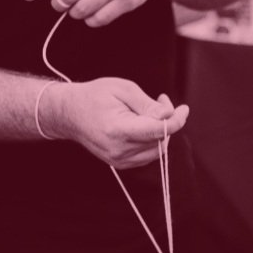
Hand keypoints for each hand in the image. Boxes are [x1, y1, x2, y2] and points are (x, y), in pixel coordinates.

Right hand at [46, 78, 186, 167]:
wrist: (68, 113)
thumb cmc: (94, 96)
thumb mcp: (123, 90)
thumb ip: (147, 105)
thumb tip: (168, 115)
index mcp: (118, 130)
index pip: (158, 131)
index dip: (176, 120)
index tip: (184, 108)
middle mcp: (119, 150)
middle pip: (160, 140)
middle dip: (168, 120)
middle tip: (160, 100)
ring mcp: (118, 160)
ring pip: (156, 150)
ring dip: (161, 131)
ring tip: (150, 110)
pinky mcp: (120, 163)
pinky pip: (147, 155)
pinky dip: (152, 140)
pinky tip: (144, 124)